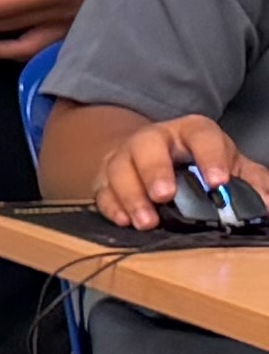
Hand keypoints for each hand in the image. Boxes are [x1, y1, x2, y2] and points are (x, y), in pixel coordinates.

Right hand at [104, 111, 252, 228]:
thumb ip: (251, 181)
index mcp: (189, 132)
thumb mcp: (228, 165)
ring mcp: (125, 158)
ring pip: (119, 169)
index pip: (200, 135)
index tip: (219, 181)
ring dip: (131, 195)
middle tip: (165, 195)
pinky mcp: (105, 179)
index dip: (210, 156)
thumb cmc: (194, 163)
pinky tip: (125, 220)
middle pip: (147, 145)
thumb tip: (267, 202)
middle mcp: (153, 140)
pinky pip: (102, 191)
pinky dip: (112, 207)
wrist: (151, 158)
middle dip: (155, 171)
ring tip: (147, 221)